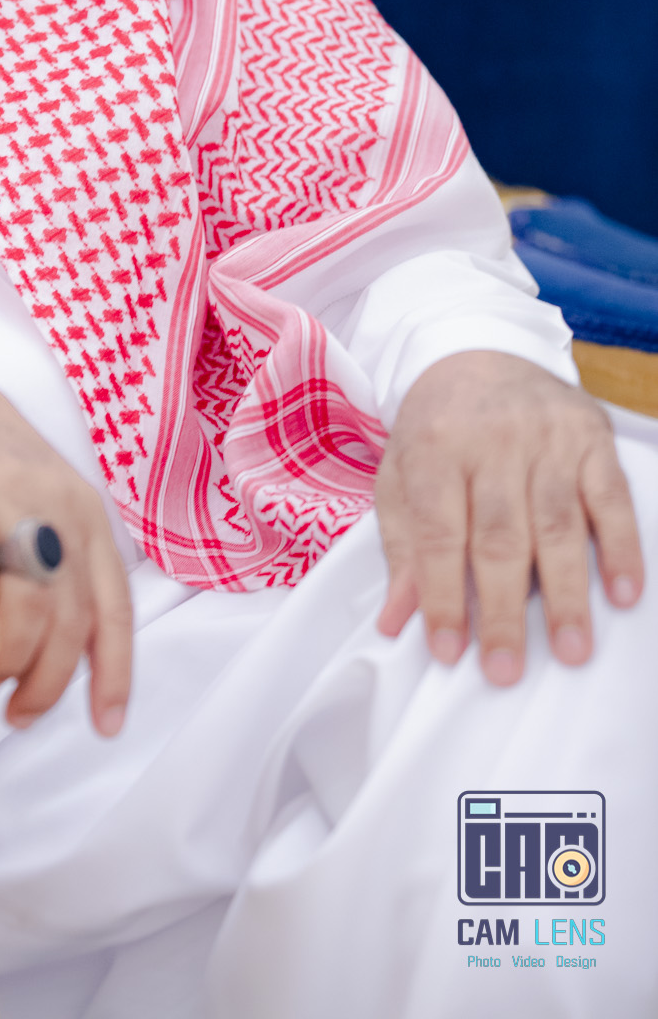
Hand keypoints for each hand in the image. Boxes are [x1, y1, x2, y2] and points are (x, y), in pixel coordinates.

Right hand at [0, 330, 132, 735]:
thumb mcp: (26, 501)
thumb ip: (39, 564)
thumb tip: (30, 655)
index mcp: (85, 513)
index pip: (113, 607)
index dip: (114, 673)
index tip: (106, 725)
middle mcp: (58, 506)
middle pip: (69, 620)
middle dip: (45, 680)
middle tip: (12, 708)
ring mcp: (9, 497)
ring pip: (26, 603)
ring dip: (3, 660)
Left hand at [375, 350, 643, 683]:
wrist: (476, 349)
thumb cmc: (435, 427)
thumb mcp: (400, 474)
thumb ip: (403, 546)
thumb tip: (396, 622)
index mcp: (434, 447)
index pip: (439, 533)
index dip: (443, 596)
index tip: (448, 652)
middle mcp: (491, 440)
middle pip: (500, 537)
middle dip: (503, 610)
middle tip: (506, 671)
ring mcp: (546, 437)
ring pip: (557, 524)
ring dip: (567, 593)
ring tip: (572, 651)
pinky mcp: (590, 436)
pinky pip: (610, 498)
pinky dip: (621, 548)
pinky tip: (624, 594)